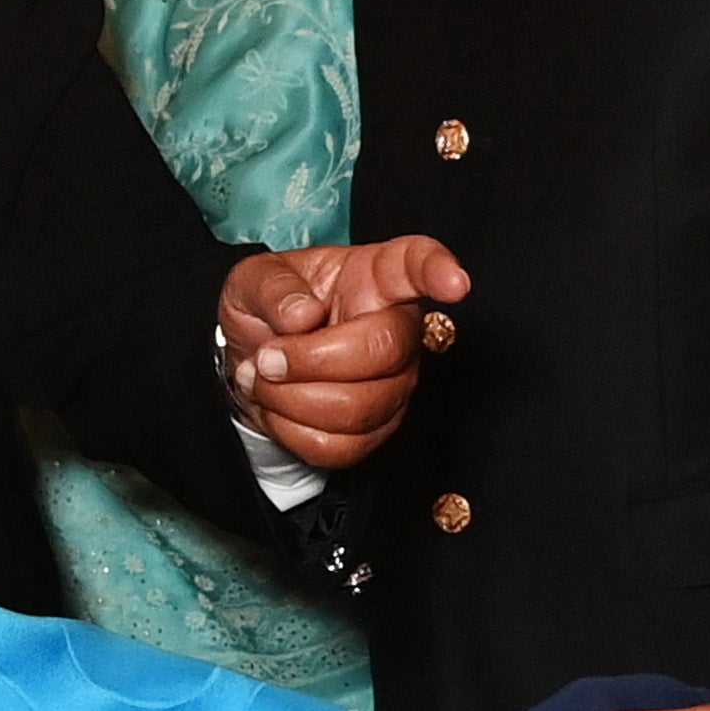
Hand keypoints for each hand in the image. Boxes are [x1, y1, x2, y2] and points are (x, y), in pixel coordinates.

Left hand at [221, 234, 470, 471]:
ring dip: (291, 400)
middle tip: (266, 356)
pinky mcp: (378, 427)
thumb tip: (302, 315)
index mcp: (372, 277)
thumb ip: (272, 289)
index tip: (457, 284)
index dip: (439, 272)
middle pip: (383, 350)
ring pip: (358, 407)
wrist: (254, 361)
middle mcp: (397, 328)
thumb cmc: (268, 308)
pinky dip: (291, 431)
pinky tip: (277, 406)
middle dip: (310, 360)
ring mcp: (395, 382)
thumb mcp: (252, 280)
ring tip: (262, 378)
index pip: (415, 265)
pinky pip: (340, 445)